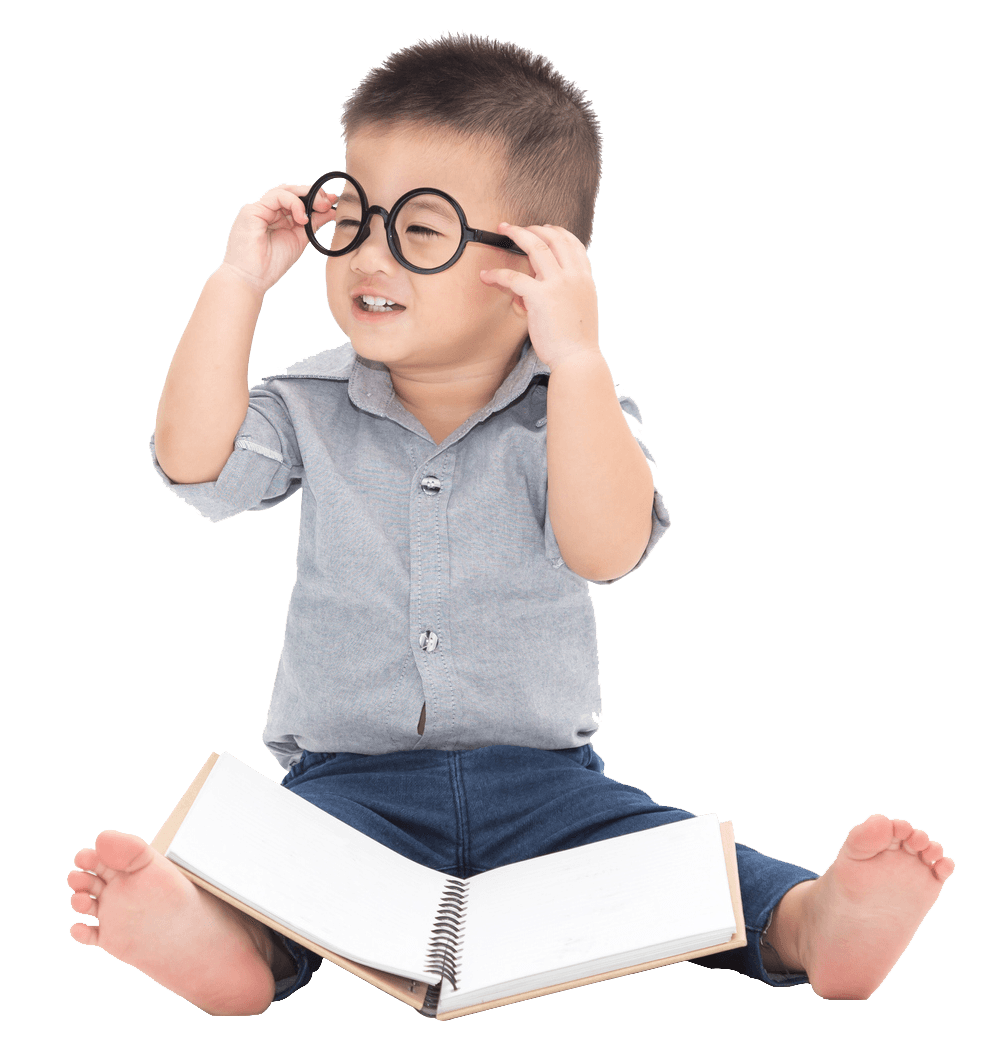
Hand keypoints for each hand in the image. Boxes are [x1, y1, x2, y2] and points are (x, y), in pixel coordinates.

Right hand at [219, 182, 335, 292]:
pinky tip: (302, 218)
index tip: (332, 203)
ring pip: (284, 190)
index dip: (315, 198)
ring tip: (320, 207)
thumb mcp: (299, 240)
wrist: (251, 280)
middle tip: (329, 202)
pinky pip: (276, 196)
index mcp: (277, 217)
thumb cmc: (270, 265)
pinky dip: (293, 203)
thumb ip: (312, 225)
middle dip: (313, 193)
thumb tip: (330, 212)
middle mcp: (267, 210)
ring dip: (305, 195)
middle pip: (291, 191)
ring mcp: (258, 209)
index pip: (297, 200)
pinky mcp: (252, 210)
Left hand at [479, 223, 599, 369]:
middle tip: (517, 228)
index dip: (557, 232)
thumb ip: (568, 293)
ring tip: (503, 229)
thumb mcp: (581, 309)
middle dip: (534, 228)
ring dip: (517, 234)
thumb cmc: (578, 342)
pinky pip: (514, 278)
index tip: (544, 229)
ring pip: (536, 247)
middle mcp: (574, 276)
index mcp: (585, 279)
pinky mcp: (540, 297)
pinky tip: (487, 276)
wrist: (579, 359)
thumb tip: (546, 289)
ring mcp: (558, 284)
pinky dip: (498, 274)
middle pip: (554, 239)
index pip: (573, 244)